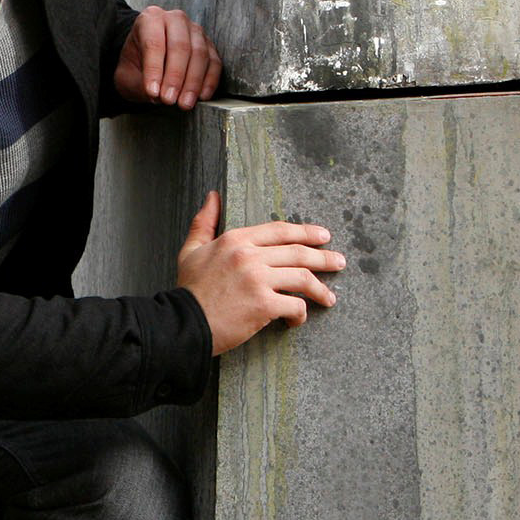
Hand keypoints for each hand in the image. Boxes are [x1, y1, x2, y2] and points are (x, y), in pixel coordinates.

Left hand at [116, 6, 221, 109]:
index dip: (154, 70)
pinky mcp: (209, 45)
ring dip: (193, 82)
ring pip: (199, 55)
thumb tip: (156, 95)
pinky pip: (214, 63)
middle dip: (175, 77)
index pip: (154, 43)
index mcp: (150, 19)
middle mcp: (175, 20)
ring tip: (184, 103)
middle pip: (180, 47)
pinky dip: (209, 81)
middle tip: (169, 100)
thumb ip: (138, 83)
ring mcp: (195, 31)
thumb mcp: (125, 74)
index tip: (153, 92)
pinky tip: (201, 96)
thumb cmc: (135, 63)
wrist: (146, 57)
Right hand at [176, 192, 343, 354]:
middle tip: (339, 263)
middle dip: (324, 258)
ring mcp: (258, 280)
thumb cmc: (188, 289)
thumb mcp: (192, 249)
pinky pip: (295, 306)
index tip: (323, 236)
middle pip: (298, 253)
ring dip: (321, 289)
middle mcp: (249, 256)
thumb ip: (205, 222)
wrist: (181, 323)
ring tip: (329, 297)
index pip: (280, 231)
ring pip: (303, 278)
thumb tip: (213, 197)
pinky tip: (297, 319)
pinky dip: (301, 314)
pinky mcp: (264, 305)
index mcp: (235, 240)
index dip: (306, 232)